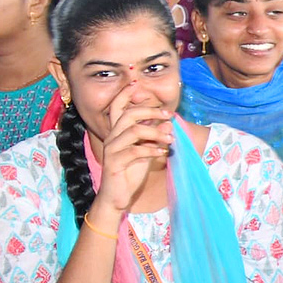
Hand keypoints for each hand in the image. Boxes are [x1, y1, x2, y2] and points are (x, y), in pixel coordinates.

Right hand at [91, 83, 172, 214]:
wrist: (116, 197)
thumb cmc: (130, 172)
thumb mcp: (146, 151)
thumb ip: (155, 136)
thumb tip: (168, 122)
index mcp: (117, 132)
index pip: (117, 108)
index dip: (125, 94)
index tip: (137, 84)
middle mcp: (112, 138)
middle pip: (128, 114)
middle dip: (150, 111)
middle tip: (168, 114)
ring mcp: (112, 150)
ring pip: (134, 131)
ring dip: (156, 132)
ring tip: (171, 138)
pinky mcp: (114, 163)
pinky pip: (135, 151)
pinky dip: (152, 150)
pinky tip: (163, 153)